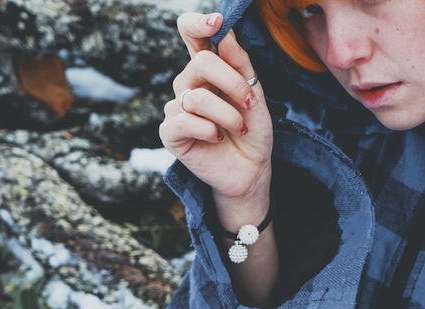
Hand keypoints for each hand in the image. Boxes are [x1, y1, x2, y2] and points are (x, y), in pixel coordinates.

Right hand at [159, 13, 273, 217]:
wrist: (252, 169)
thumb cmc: (252, 131)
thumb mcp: (254, 95)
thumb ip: (240, 65)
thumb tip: (225, 34)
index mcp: (206, 70)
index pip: (191, 34)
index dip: (199, 23)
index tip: (218, 23)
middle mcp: (188, 84)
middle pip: (201, 63)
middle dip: (234, 84)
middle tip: (250, 104)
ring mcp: (176, 108)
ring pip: (197, 96)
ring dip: (228, 115)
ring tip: (240, 129)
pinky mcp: (170, 133)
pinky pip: (184, 120)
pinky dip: (209, 129)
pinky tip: (218, 138)